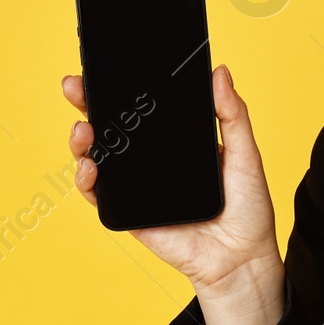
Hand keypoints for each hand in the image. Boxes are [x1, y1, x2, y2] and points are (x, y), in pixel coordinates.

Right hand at [62, 64, 283, 324]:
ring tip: (84, 130)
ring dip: (82, 141)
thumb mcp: (244, 154)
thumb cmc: (247, 209)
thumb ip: (232, 115)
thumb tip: (220, 73)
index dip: (119, 89)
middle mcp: (152, 162)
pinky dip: (88, 180)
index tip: (103, 67)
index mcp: (176, 143)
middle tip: (75, 87)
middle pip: (112, 128)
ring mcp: (137, 187)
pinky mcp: (129, 213)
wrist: (242, 257)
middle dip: (88, 105)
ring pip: (97, 158)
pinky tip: (90, 167)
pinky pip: (100, 195)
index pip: (142, 110)